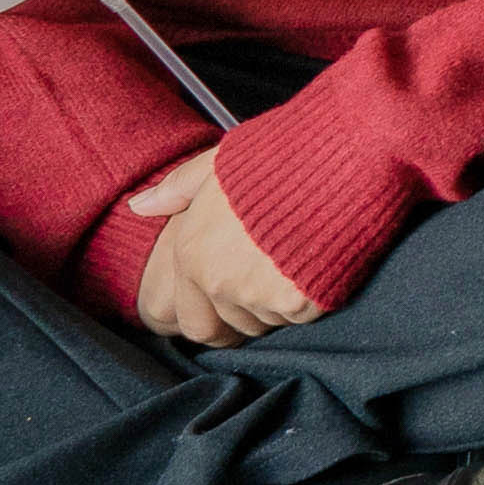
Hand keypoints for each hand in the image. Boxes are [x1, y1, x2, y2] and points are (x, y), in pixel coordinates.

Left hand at [122, 149, 315, 346]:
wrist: (343, 156)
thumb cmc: (282, 154)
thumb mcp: (220, 162)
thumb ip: (178, 189)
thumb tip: (139, 207)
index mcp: (192, 252)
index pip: (192, 320)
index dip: (216, 312)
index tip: (238, 293)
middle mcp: (218, 281)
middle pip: (228, 331)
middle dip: (245, 317)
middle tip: (270, 282)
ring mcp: (258, 294)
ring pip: (265, 323)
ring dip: (277, 305)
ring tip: (296, 260)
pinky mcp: (299, 301)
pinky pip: (300, 316)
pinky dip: (309, 299)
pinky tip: (318, 261)